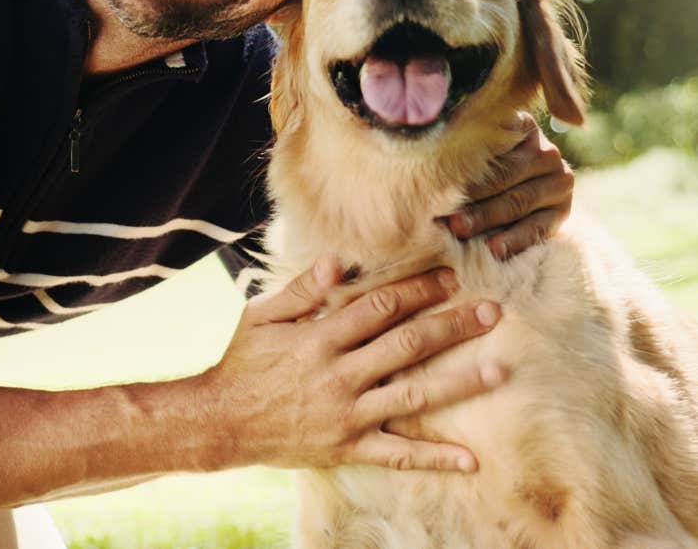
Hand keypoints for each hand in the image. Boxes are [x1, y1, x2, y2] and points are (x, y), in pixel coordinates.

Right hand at [201, 257, 502, 472]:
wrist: (219, 422)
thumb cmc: (241, 361)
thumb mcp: (261, 316)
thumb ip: (300, 290)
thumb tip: (334, 260)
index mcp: (319, 339)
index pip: (379, 308)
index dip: (417, 290)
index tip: (449, 277)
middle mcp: (339, 375)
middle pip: (406, 345)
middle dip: (451, 326)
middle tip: (492, 312)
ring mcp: (347, 414)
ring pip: (413, 396)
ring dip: (458, 383)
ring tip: (498, 370)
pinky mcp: (348, 447)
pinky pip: (397, 454)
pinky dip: (434, 458)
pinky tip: (471, 459)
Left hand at [445, 112, 572, 258]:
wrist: (512, 191)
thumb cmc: (476, 164)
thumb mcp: (470, 145)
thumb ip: (458, 142)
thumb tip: (427, 151)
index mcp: (522, 126)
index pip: (494, 140)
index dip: (466, 158)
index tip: (439, 174)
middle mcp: (546, 151)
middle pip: (505, 174)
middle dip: (472, 195)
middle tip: (444, 210)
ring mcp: (559, 180)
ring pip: (518, 201)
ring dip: (486, 218)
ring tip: (459, 230)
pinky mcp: (562, 210)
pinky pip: (538, 227)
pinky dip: (513, 240)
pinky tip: (493, 249)